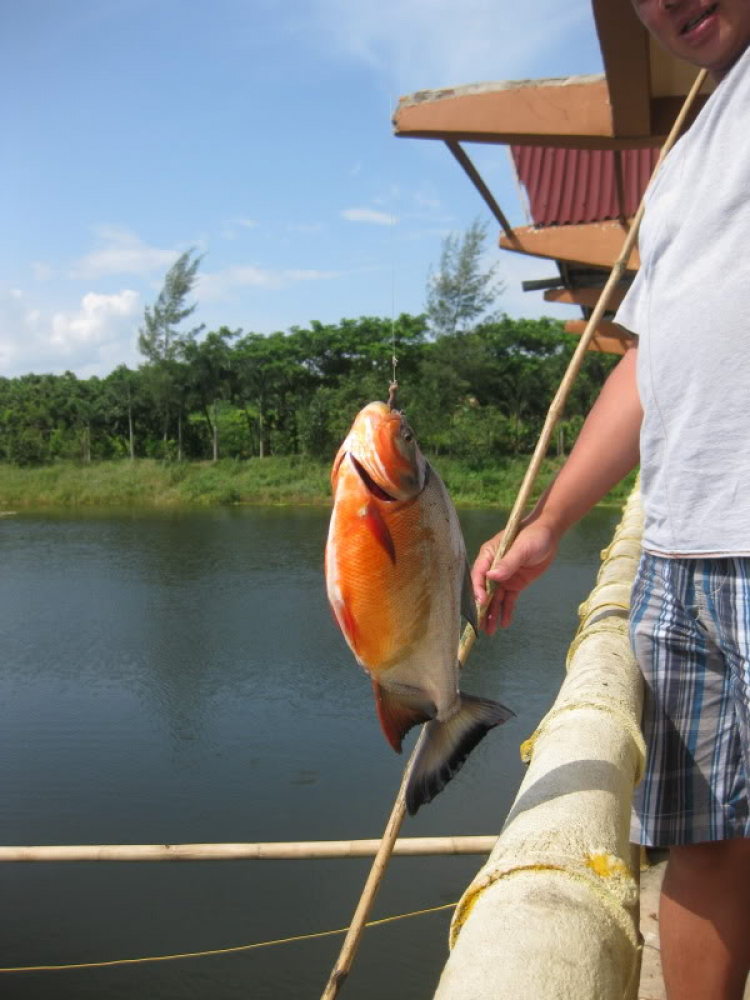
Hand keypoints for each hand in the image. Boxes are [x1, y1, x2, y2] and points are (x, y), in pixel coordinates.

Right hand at [471, 519, 559, 634]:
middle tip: (480, 625)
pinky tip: (504, 623)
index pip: (480, 573)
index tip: (481, 601)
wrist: (549, 534)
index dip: (478, 588)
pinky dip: (506, 611)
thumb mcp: (522, 548)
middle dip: (482, 607)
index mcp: (489, 555)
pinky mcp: (515, 584)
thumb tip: (491, 577)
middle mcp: (493, 568)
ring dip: (492, 613)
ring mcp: (504, 577)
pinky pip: (509, 599)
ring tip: (490, 631)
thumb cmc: (533, 535)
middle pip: (484, 590)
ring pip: (495, 598)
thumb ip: (507, 563)